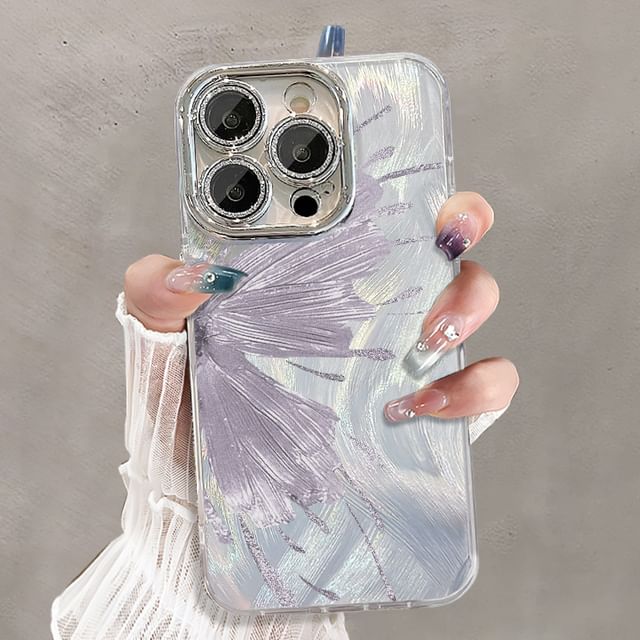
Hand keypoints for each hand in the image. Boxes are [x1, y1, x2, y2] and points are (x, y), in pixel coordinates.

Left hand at [123, 191, 517, 423]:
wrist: (209, 488)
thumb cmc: (194, 405)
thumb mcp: (167, 341)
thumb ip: (159, 295)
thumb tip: (184, 269)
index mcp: (318, 267)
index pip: (371, 202)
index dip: (399, 171)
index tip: (408, 166)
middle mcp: (373, 300)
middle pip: (444, 239)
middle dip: (460, 221)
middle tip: (441, 238)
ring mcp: (406, 350)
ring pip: (473, 303)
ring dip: (469, 305)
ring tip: (426, 337)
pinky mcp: (430, 407)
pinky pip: (481, 385)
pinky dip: (473, 387)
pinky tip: (424, 403)